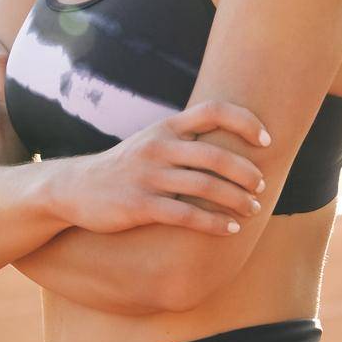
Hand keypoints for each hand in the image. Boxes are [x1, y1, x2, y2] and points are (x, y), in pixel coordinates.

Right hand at [49, 101, 272, 236]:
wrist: (74, 188)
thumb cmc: (124, 166)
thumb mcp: (151, 142)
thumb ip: (185, 139)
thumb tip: (232, 142)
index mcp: (165, 127)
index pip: (213, 111)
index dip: (245, 121)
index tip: (266, 140)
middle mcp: (159, 147)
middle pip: (216, 155)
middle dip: (247, 172)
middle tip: (262, 185)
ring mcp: (148, 176)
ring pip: (205, 186)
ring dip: (236, 200)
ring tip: (252, 210)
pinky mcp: (140, 205)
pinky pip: (186, 215)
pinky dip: (214, 223)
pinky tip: (230, 230)